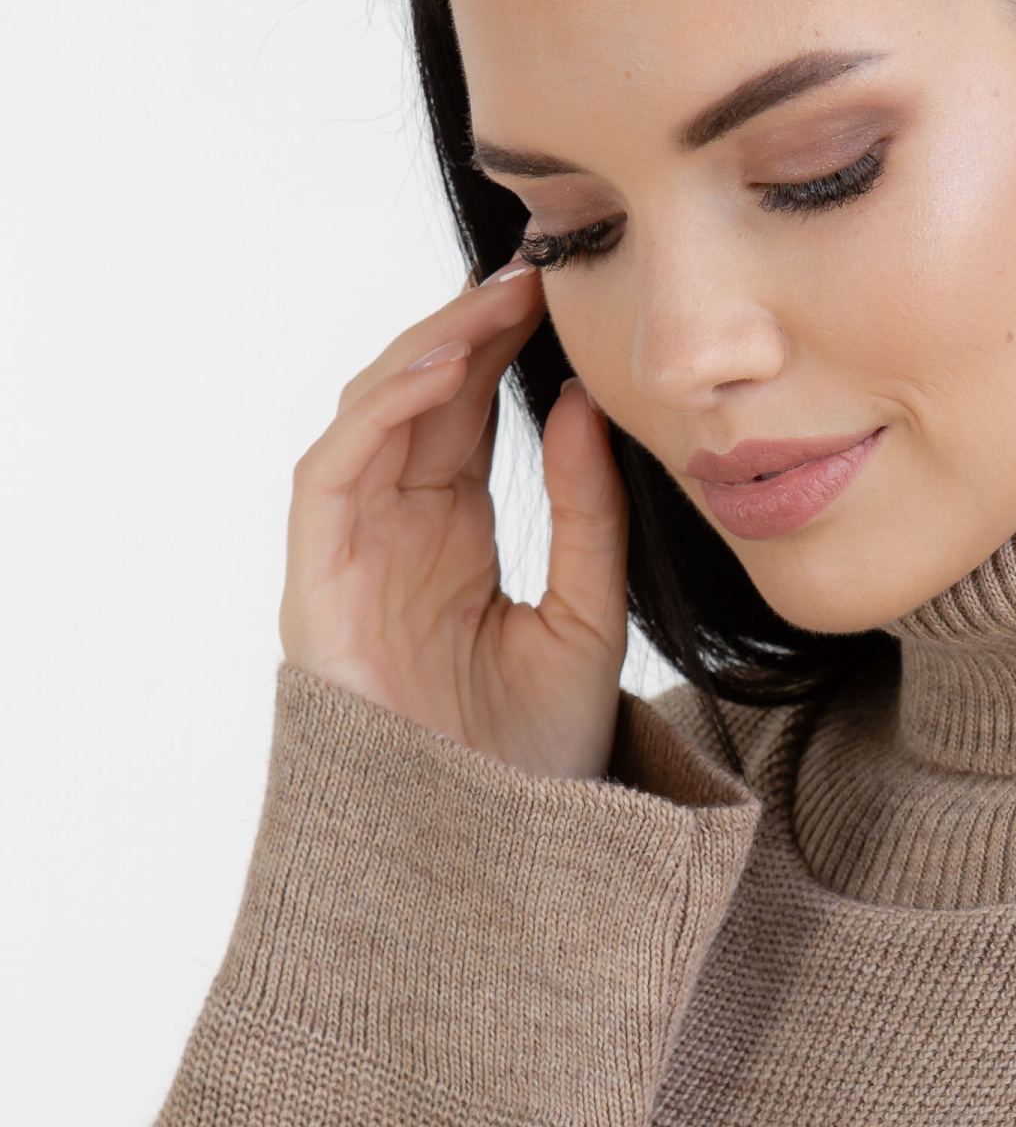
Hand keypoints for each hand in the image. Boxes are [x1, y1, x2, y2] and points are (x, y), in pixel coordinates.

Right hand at [279, 263, 630, 780]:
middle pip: (420, 402)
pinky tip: (443, 368)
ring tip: (498, 300)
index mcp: (455, 541)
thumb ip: (589, 515)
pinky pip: (332, 470)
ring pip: (372, 417)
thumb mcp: (588, 618)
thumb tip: (586, 404)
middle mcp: (396, 537)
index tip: (559, 293)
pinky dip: (380, 411)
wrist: (506, 858)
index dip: (503, 350)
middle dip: (471, 330)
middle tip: (535, 268)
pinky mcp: (315, 582)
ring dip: (430, 350)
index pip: (469, 418)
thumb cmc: (542, 759)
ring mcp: (350, 557)